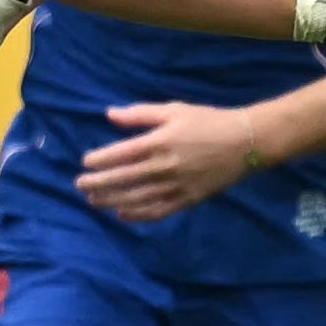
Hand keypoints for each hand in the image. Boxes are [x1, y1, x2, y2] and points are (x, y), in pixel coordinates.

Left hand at [77, 102, 258, 222]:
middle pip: (122, 179)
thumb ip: (140, 114)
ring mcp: (176, 186)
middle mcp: (164, 166)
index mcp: (159, 141)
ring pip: (136, 198)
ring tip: (94, 201)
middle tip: (79, 185)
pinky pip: (158, 212)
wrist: (246, 142)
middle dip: (97, 183)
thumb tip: (110, 115)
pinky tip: (123, 214)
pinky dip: (138, 215)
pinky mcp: (188, 200)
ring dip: (111, 201)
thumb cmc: (208, 121)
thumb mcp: (174, 110)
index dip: (99, 160)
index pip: (120, 154)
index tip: (86, 162)